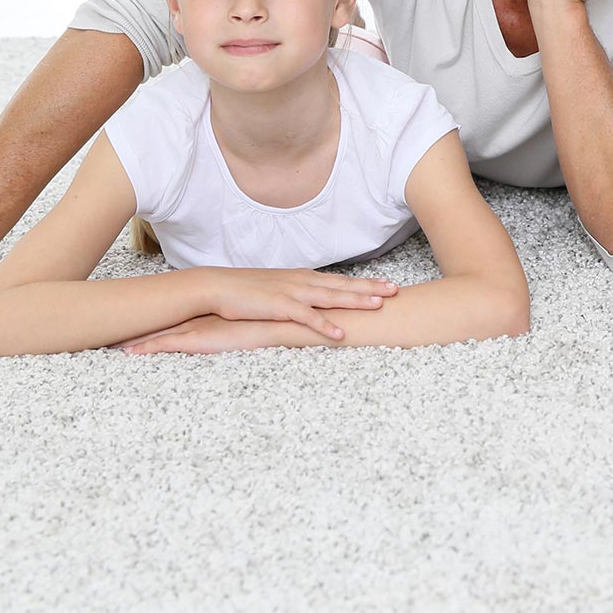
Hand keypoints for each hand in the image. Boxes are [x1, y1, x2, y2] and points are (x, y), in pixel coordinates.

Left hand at [116, 315, 290, 354]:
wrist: (284, 322)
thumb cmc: (272, 322)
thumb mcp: (252, 320)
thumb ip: (240, 321)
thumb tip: (236, 325)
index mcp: (207, 311)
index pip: (171, 312)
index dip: (148, 315)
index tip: (127, 317)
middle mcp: (197, 316)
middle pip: (157, 319)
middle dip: (131, 323)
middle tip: (102, 325)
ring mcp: (197, 327)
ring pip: (156, 332)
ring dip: (131, 337)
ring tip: (105, 341)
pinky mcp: (201, 340)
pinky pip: (167, 346)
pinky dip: (146, 349)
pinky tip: (128, 353)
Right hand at [202, 267, 398, 340]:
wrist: (216, 287)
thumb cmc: (245, 291)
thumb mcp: (277, 289)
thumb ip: (296, 294)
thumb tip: (311, 302)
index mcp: (302, 278)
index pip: (340, 280)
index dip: (364, 282)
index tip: (386, 283)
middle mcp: (302, 282)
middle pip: (342, 285)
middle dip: (370, 287)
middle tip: (396, 290)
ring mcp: (292, 293)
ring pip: (331, 298)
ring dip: (355, 301)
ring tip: (378, 305)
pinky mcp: (279, 307)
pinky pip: (307, 318)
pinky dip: (324, 326)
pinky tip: (340, 334)